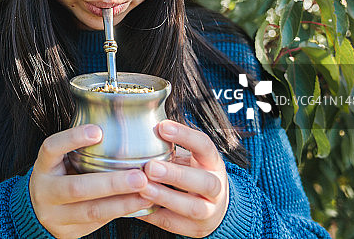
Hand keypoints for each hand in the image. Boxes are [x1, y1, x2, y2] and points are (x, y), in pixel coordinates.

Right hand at [29, 124, 154, 238]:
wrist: (39, 211)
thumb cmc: (59, 177)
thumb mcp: (61, 160)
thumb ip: (81, 149)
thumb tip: (120, 125)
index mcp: (43, 166)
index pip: (51, 148)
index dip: (72, 139)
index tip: (98, 131)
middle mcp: (45, 191)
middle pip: (76, 188)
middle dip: (111, 183)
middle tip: (139, 176)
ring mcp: (55, 215)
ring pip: (91, 211)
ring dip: (122, 203)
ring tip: (146, 193)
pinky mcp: (68, 232)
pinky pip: (98, 222)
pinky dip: (120, 213)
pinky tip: (139, 205)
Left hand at [136, 120, 228, 237]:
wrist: (214, 206)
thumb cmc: (192, 173)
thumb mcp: (189, 156)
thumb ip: (170, 145)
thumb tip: (138, 124)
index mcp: (213, 163)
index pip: (205, 146)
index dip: (185, 136)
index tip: (162, 127)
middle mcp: (216, 187)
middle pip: (205, 182)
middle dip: (176, 175)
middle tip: (150, 167)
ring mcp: (209, 211)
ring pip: (192, 207)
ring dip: (165, 197)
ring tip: (143, 188)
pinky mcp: (196, 229)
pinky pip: (174, 224)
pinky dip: (154, 215)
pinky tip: (136, 206)